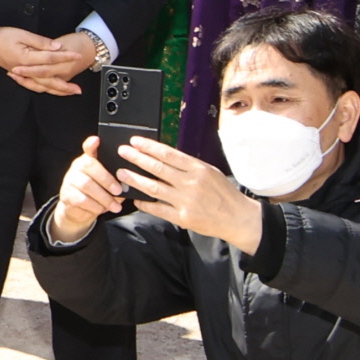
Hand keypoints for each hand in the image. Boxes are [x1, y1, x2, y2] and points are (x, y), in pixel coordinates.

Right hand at [0, 25, 97, 96]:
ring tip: (68, 93)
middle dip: (65, 86)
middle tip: (78, 89)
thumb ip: (41, 42)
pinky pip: (33, 85)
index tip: (77, 56)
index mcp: (27, 59)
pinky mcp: (19, 74)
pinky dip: (43, 89)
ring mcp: (22, 74)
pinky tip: (49, 89)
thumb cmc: (2, 37)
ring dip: (56, 90)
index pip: (51, 59)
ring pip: (41, 86)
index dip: (66, 57)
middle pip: (48, 80)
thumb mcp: (22, 34)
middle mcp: (25, 70)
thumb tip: (57, 47)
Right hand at [48, 137, 127, 244]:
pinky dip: (95, 206)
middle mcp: (77, 166)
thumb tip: (128, 182)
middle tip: (119, 191)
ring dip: (104, 197)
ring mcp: (70, 180)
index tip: (97, 140)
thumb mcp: (107, 184)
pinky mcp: (67, 194)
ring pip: (86, 184)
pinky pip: (82, 199)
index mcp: (89, 160)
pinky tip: (102, 209)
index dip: (91, 144)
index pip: (88, 148)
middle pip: (89, 165)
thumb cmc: (98, 194)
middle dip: (106, 179)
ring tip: (115, 206)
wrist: (78, 211)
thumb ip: (115, 179)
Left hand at [115, 137, 267, 251]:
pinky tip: (136, 199)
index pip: (168, 154)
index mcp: (198, 169)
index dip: (149, 147)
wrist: (238, 218)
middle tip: (123, 152)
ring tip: (122, 173)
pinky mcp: (183, 217)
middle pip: (157, 168)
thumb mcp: (210, 172)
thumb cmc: (224, 194)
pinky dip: (145, 203)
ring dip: (135, 179)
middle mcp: (190, 183)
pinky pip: (158, 209)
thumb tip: (165, 156)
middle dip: (137, 158)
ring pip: (154, 187)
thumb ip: (189, 166)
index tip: (135, 142)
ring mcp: (186, 201)